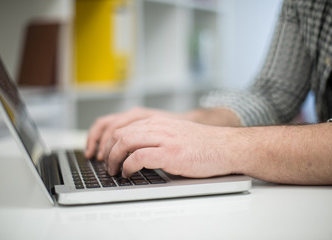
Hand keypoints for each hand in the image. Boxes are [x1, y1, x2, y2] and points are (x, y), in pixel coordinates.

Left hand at [103, 117, 237, 177]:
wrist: (225, 147)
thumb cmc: (202, 145)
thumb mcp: (174, 134)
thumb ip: (155, 137)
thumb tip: (134, 152)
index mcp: (157, 121)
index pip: (122, 126)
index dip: (109, 142)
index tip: (106, 155)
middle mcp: (158, 126)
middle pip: (119, 133)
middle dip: (107, 151)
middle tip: (107, 165)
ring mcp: (164, 138)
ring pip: (125, 142)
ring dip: (114, 159)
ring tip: (114, 171)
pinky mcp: (170, 153)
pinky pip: (138, 157)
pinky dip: (128, 166)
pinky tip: (128, 173)